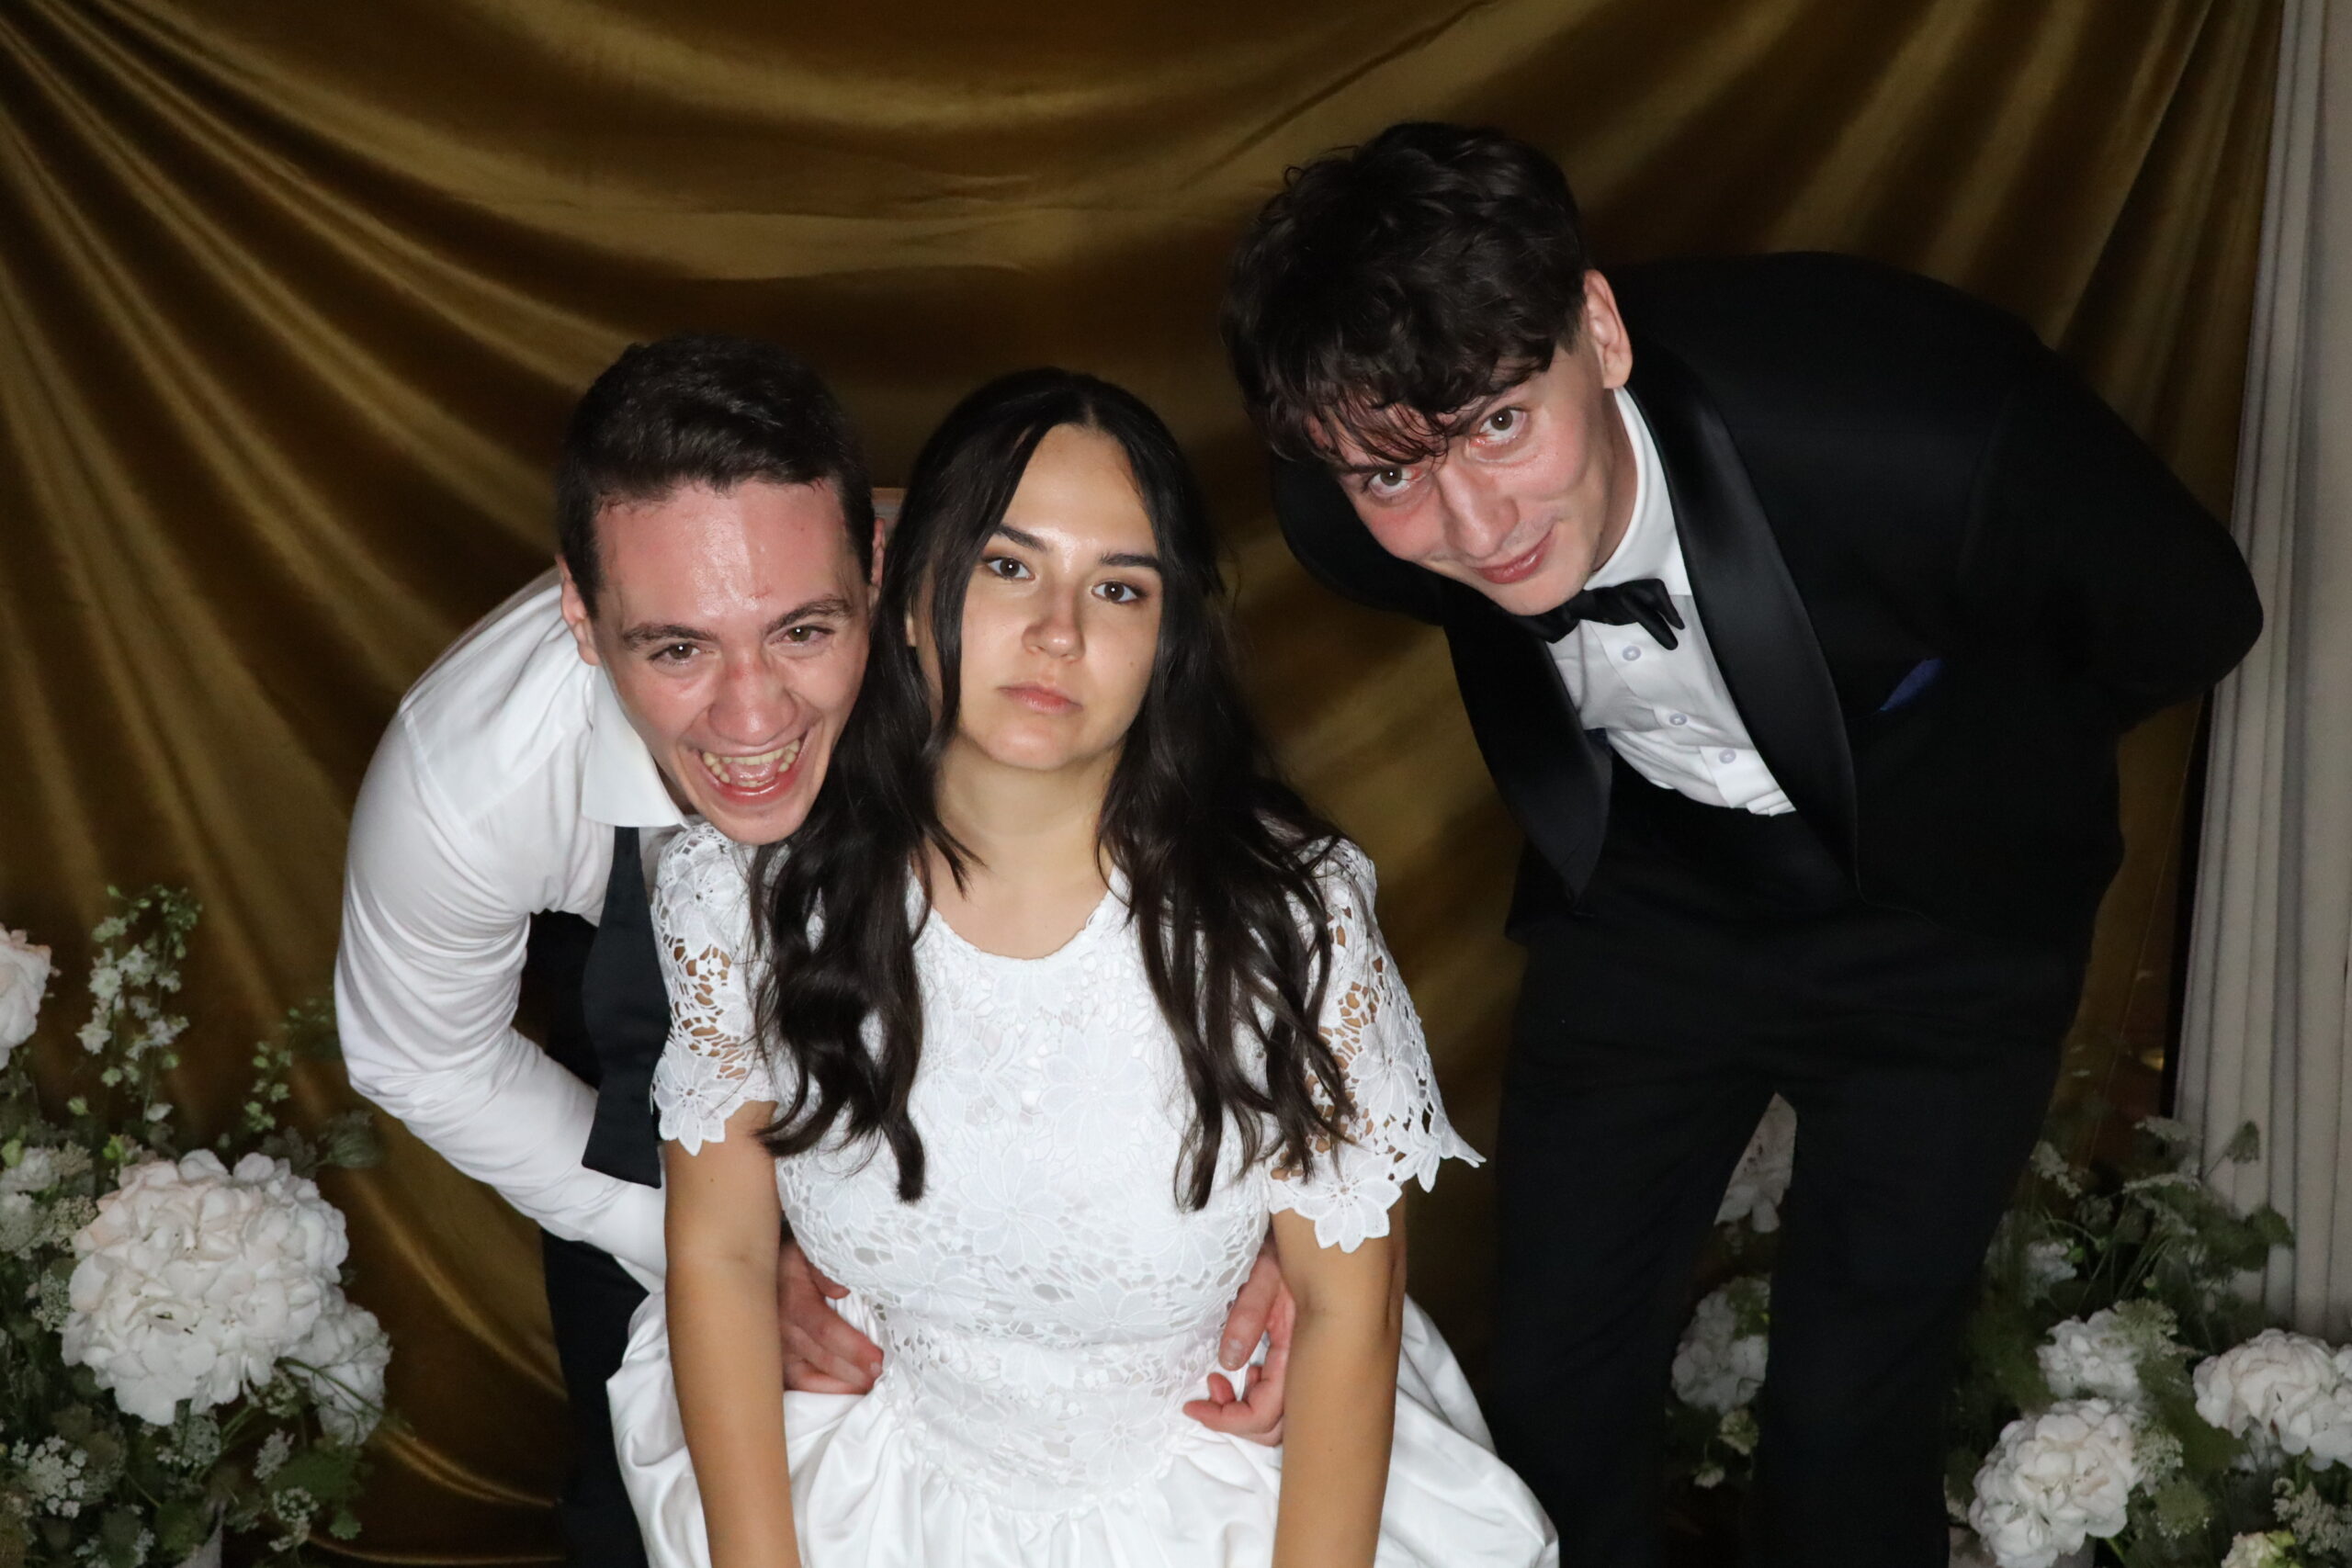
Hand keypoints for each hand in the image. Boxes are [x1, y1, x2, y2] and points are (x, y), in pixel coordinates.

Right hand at [776, 1237, 881, 1393]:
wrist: (768, 1263)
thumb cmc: (800, 1257)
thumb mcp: (812, 1251)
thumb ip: (827, 1268)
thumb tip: (842, 1291)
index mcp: (792, 1299)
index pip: (825, 1330)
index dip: (853, 1348)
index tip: (879, 1360)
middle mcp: (781, 1328)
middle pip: (821, 1358)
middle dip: (855, 1373)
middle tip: (884, 1379)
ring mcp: (777, 1347)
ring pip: (807, 1378)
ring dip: (841, 1386)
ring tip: (870, 1387)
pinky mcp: (778, 1359)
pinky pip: (799, 1384)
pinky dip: (824, 1391)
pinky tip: (849, 1390)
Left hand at [1181, 1232, 1291, 1444]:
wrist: (1314, 1234)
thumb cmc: (1288, 1249)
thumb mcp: (1263, 1275)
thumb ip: (1248, 1316)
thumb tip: (1227, 1363)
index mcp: (1298, 1353)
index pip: (1264, 1414)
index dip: (1226, 1420)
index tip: (1193, 1406)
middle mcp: (1305, 1366)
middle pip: (1274, 1427)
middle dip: (1235, 1419)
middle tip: (1208, 1392)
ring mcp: (1302, 1363)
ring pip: (1278, 1416)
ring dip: (1245, 1409)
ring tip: (1220, 1380)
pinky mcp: (1296, 1355)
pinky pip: (1280, 1394)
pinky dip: (1256, 1394)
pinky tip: (1245, 1368)